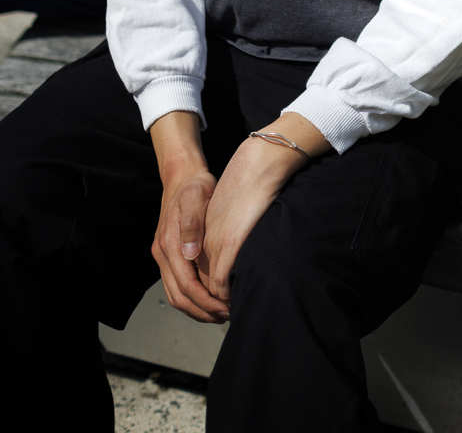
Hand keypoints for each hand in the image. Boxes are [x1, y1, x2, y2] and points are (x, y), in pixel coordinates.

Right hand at [152, 164, 228, 323]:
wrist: (182, 175)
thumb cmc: (194, 185)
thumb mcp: (197, 197)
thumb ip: (193, 224)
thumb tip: (190, 254)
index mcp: (168, 243)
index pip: (186, 285)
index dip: (206, 300)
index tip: (225, 307)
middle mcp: (162, 253)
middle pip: (179, 297)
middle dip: (202, 311)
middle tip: (226, 316)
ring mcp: (162, 255)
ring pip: (175, 295)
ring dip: (196, 309)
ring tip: (220, 313)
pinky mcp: (168, 254)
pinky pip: (176, 285)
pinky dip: (191, 298)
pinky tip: (208, 298)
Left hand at [196, 132, 313, 305]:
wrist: (254, 166)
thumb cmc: (240, 188)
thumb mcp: (218, 213)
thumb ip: (210, 237)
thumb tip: (210, 264)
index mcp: (191, 237)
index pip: (184, 282)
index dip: (196, 301)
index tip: (211, 311)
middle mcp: (197, 244)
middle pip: (190, 291)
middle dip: (203, 310)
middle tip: (219, 318)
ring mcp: (212, 244)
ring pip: (204, 290)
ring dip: (212, 308)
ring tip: (226, 313)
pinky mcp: (228, 243)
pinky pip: (219, 280)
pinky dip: (224, 296)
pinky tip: (234, 299)